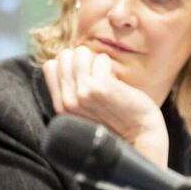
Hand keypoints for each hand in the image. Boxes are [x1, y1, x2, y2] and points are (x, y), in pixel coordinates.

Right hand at [42, 46, 168, 167]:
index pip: (50, 66)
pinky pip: (100, 59)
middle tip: (97, 74)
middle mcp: (67, 101)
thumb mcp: (84, 108)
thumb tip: (70, 57)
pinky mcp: (100, 88)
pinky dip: (108, 64)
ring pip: (79, 53)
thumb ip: (72, 89)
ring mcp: (82, 94)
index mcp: (61, 106)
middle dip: (82, 59)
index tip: (85, 75)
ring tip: (105, 75)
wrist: (140, 136)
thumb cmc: (117, 119)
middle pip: (64, 56)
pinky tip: (115, 79)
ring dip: (95, 59)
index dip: (69, 64)